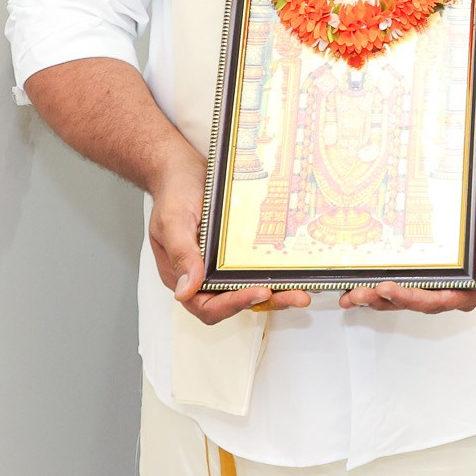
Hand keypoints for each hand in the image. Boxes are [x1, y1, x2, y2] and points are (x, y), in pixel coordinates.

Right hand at [147, 146, 308, 324]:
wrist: (182, 169)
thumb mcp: (173, 221)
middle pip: (233, 302)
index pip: (207, 306)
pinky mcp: (235, 252)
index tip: (260, 292)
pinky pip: (255, 268)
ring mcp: (220, 264)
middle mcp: (202, 275)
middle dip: (266, 301)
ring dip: (276, 292)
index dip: (234, 304)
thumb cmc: (173, 193)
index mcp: (182, 275)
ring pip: (248, 288)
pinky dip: (274, 272)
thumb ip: (181, 254)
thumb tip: (186, 291)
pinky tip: (295, 269)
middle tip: (297, 295)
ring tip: (302, 289)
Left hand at [342, 191, 475, 311]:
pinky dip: (375, 290)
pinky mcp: (420, 277)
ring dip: (375, 299)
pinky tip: (355, 288)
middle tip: (360, 292)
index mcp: (470, 290)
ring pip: (402, 299)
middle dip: (385, 300)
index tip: (388, 288)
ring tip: (352, 294)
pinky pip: (397, 288)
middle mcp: (449, 292)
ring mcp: (432, 286)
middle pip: (415, 303)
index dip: (412, 299)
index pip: (438, 301)